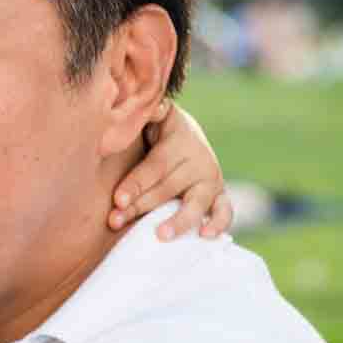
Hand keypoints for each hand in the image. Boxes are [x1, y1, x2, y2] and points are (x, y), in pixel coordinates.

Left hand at [109, 101, 233, 241]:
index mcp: (180, 139)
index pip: (156, 165)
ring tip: (161, 235)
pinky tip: (204, 237)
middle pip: (169, 187)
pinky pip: (225, 211)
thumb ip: (148, 113)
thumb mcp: (153, 116)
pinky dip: (218, 224)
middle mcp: (199, 159)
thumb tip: (147, 106)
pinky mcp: (220, 195)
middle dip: (141, 205)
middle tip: (117, 220)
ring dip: (179, 220)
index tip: (117, 200)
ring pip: (197, 202)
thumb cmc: (156, 130)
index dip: (137, 183)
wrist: (185, 135)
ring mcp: (212, 179)